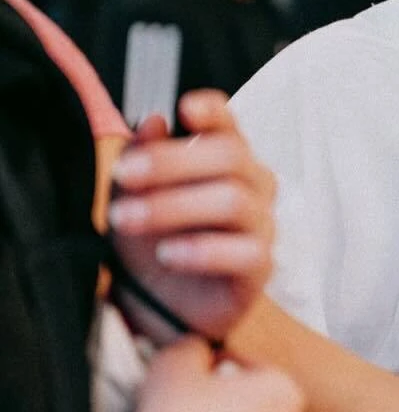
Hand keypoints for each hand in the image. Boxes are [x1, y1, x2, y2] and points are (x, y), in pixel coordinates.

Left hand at [108, 91, 275, 342]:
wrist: (159, 302)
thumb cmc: (152, 238)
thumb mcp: (133, 195)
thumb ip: (142, 156)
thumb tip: (153, 120)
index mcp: (225, 159)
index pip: (229, 125)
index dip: (213, 112)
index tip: (183, 109)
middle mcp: (252, 185)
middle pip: (231, 156)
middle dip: (173, 162)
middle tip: (124, 176)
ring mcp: (261, 225)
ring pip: (235, 201)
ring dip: (175, 206)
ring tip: (128, 220)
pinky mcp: (260, 267)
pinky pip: (247, 252)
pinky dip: (203, 250)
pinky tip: (168, 254)